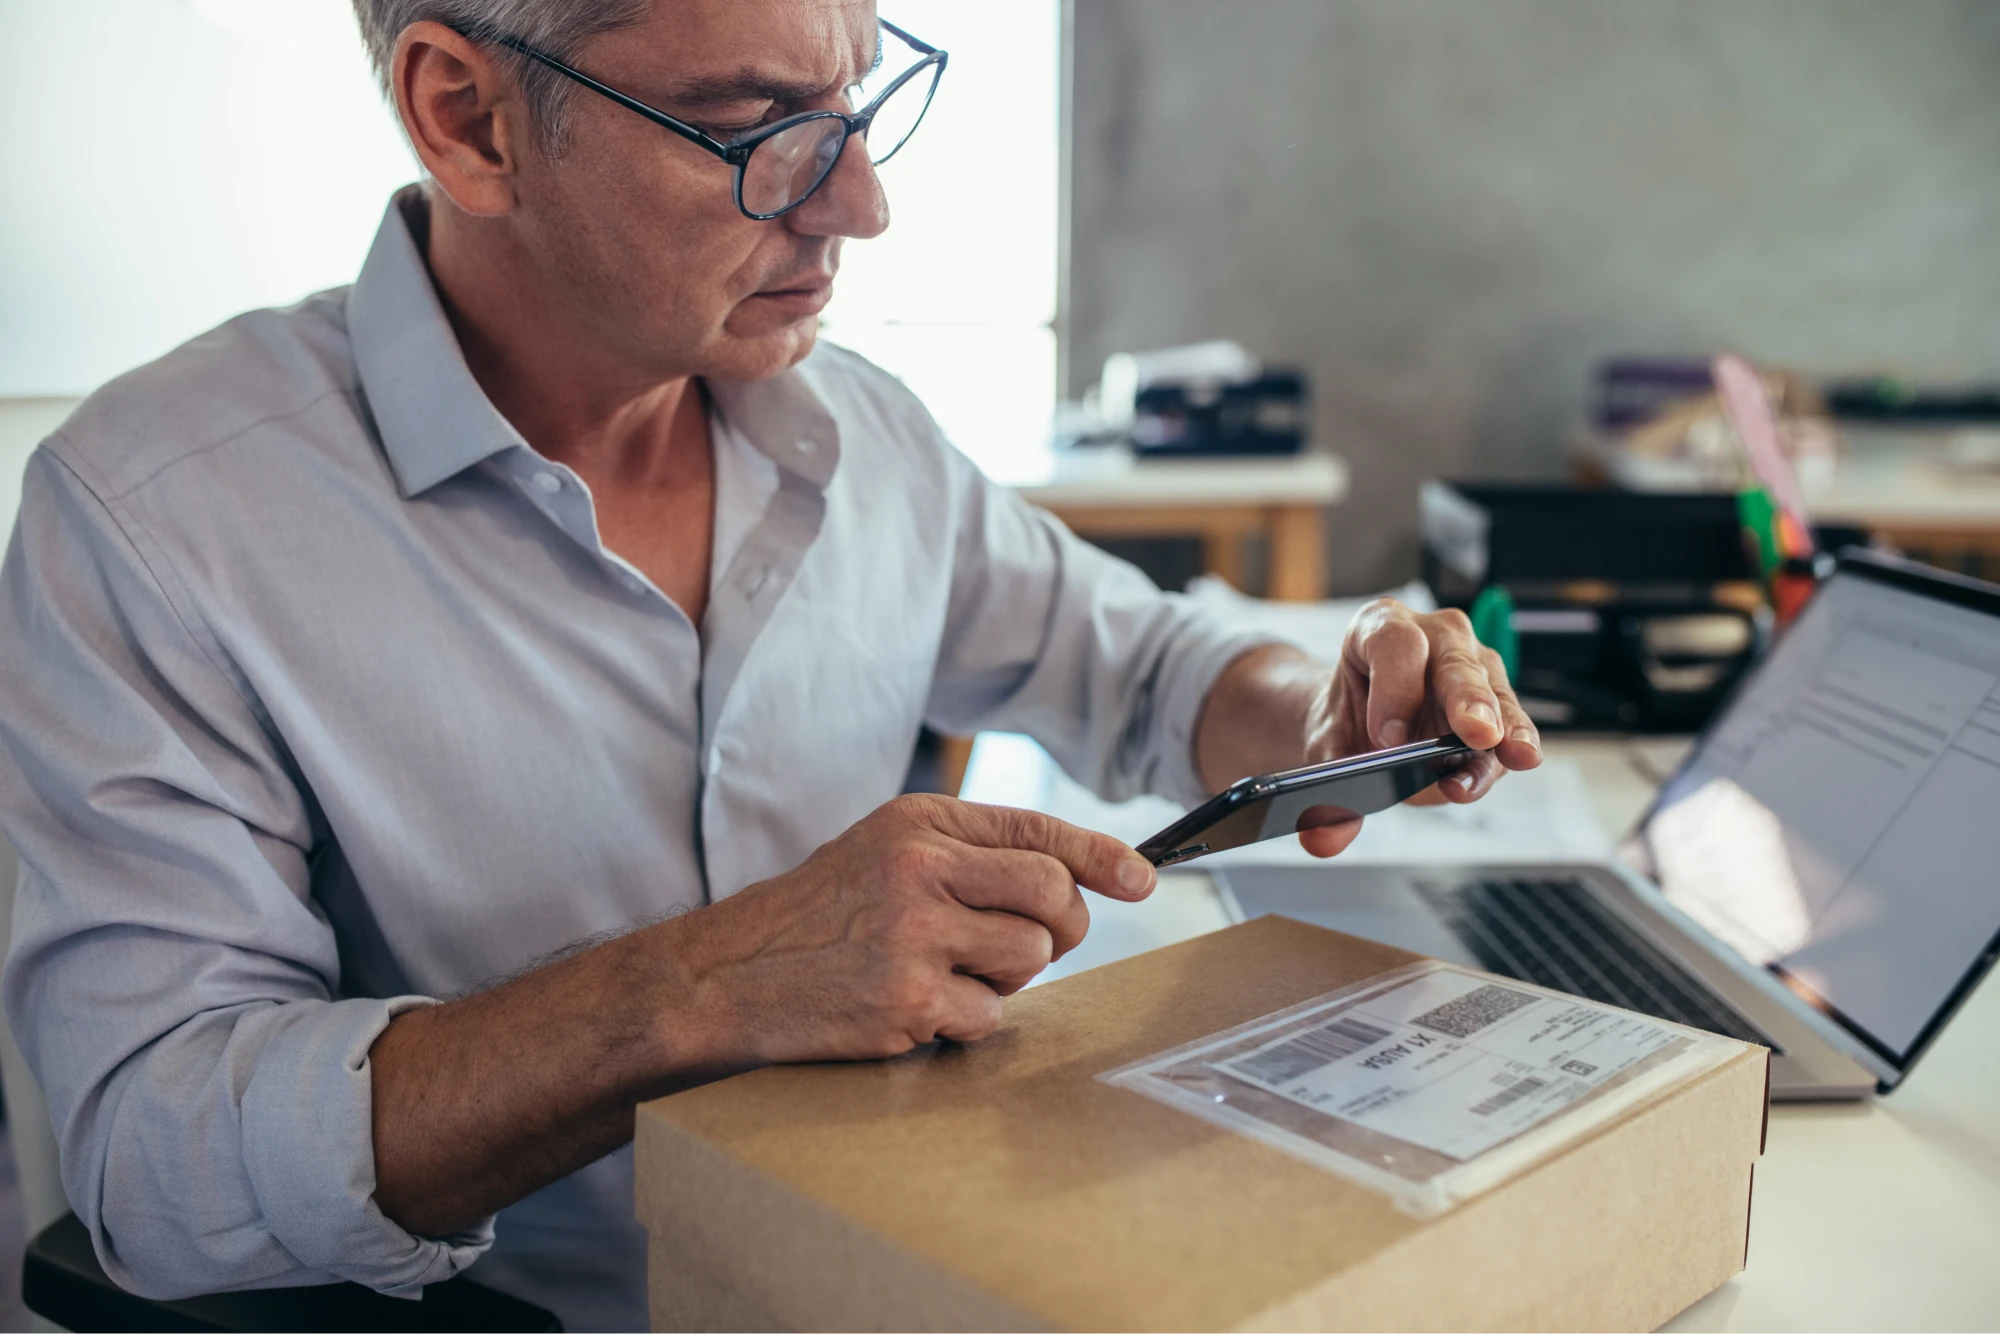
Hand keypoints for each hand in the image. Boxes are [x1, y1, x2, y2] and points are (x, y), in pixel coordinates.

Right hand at [666, 794, 1156, 1064]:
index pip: (1037, 830)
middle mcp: (919, 871)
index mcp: (919, 824)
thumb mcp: (884, 852)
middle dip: (1060, 926)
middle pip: (1054, 894)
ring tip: (951, 972)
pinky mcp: (905, 1001)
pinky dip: (966, 1021)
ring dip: (1008, 978)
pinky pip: (989, 1016)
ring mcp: (913, 937)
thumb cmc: (818, 915)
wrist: (728, 976)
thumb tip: (1076, 876)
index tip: (1142, 879)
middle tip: (1023, 943)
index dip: (1102, 856)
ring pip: (1032, 958)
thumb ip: (970, 853)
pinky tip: (918, 1007)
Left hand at [1297, 600, 1541, 856]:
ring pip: (1492, 692)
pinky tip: (1512, 764)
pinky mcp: (1498, 699)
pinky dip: (1509, 749)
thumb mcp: (1327, 748)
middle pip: (1454, 662)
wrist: (1366, 721)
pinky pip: (1509, 725)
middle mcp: (1434, 635)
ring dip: (1503, 728)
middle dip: (1467, 700)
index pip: (1393, 645)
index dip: (1394, 689)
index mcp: (1379, 626)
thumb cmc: (1350, 718)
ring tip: (1510, 755)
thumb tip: (1324, 839)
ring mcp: (1472, 664)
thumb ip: (1323, 790)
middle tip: (1475, 734)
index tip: (1389, 739)